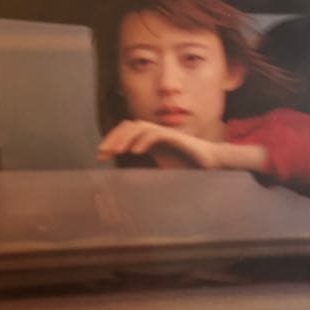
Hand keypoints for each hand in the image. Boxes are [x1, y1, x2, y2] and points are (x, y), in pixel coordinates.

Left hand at [97, 120, 217, 168]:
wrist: (209, 163)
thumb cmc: (186, 166)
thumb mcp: (160, 170)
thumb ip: (144, 174)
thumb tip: (125, 184)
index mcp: (148, 140)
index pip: (125, 133)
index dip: (111, 141)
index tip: (100, 157)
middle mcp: (155, 133)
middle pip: (128, 126)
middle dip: (113, 138)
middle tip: (102, 153)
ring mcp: (165, 133)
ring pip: (139, 126)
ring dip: (125, 138)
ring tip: (115, 152)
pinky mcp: (175, 137)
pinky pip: (156, 134)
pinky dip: (144, 140)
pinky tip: (135, 151)